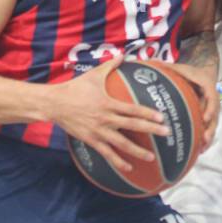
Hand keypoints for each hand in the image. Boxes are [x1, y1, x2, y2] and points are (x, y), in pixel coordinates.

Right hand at [49, 54, 169, 173]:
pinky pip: (107, 153)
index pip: (133, 109)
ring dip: (138, 151)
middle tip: (166, 133)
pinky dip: (118, 161)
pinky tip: (129, 167)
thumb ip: (110, 66)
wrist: (55, 103)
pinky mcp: (91, 140)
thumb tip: (123, 55)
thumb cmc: (75, 88)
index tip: (162, 117)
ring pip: (122, 143)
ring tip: (151, 157)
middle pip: (133, 126)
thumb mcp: (94, 75)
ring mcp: (99, 131)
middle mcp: (106, 118)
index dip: (148, 114)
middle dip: (151, 130)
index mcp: (109, 103)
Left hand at [168, 62, 220, 153]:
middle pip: (214, 115)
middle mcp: (212, 99)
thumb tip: (149, 63)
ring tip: (202, 148)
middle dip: (210, 128)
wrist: (203, 73)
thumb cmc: (190, 71)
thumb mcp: (180, 68)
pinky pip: (208, 127)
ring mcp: (212, 108)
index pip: (212, 97)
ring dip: (208, 136)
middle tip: (204, 138)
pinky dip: (205, 138)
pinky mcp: (208, 115)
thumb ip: (167, 67)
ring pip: (213, 124)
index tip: (205, 118)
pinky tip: (199, 150)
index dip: (210, 108)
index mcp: (207, 85)